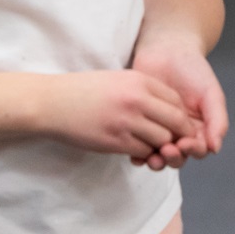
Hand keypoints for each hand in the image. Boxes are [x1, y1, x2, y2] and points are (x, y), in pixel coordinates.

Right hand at [37, 69, 195, 159]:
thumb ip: (142, 89)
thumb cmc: (84, 90)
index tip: (176, 123)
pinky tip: (135, 150)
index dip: (180, 114)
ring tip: (153, 146)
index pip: (176, 100)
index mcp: (139, 80)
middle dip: (179, 133)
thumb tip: (167, 107)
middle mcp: (137, 99)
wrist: (54, 103)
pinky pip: (143, 151)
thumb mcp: (117, 79)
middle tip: (174, 140)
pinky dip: (144, 153)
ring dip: (161, 146)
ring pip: (162, 139)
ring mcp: (127, 121)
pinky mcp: (115, 141)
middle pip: (176, 120)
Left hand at [130, 40, 227, 170]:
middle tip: (166, 150)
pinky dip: (138, 155)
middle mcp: (180, 133)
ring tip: (152, 156)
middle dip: (174, 158)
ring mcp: (160, 130)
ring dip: (157, 161)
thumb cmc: (192, 69)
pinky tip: (136, 155)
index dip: (193, 150)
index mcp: (200, 127)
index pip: (199, 149)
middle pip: (179, 158)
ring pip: (159, 156)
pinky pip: (140, 146)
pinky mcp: (142, 125)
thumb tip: (216, 148)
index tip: (184, 144)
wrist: (167, 50)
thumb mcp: (210, 92)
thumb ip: (217, 119)